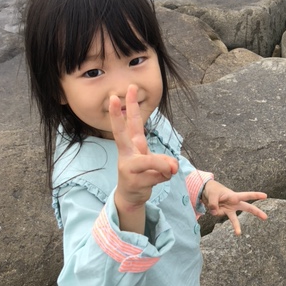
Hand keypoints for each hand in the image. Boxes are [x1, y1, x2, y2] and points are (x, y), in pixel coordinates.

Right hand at [109, 85, 177, 231]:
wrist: (130, 196)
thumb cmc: (141, 173)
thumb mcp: (154, 162)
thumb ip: (163, 160)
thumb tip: (171, 167)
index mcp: (132, 145)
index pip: (132, 123)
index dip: (130, 107)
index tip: (127, 89)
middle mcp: (126, 153)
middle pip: (120, 133)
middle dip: (116, 116)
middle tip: (113, 97)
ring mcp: (128, 167)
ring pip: (152, 162)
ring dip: (165, 166)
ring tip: (169, 170)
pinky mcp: (134, 182)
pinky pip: (159, 176)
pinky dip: (164, 178)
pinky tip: (156, 180)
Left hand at [201, 180, 267, 235]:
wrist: (207, 191)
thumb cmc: (213, 190)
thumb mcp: (212, 194)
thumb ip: (213, 204)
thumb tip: (215, 213)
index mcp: (234, 196)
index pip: (246, 196)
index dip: (256, 195)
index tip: (265, 196)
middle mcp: (234, 203)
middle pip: (248, 208)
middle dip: (257, 212)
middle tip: (266, 217)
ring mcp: (229, 209)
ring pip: (235, 219)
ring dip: (237, 227)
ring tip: (238, 234)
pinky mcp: (223, 213)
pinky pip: (219, 215)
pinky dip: (213, 211)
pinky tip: (212, 206)